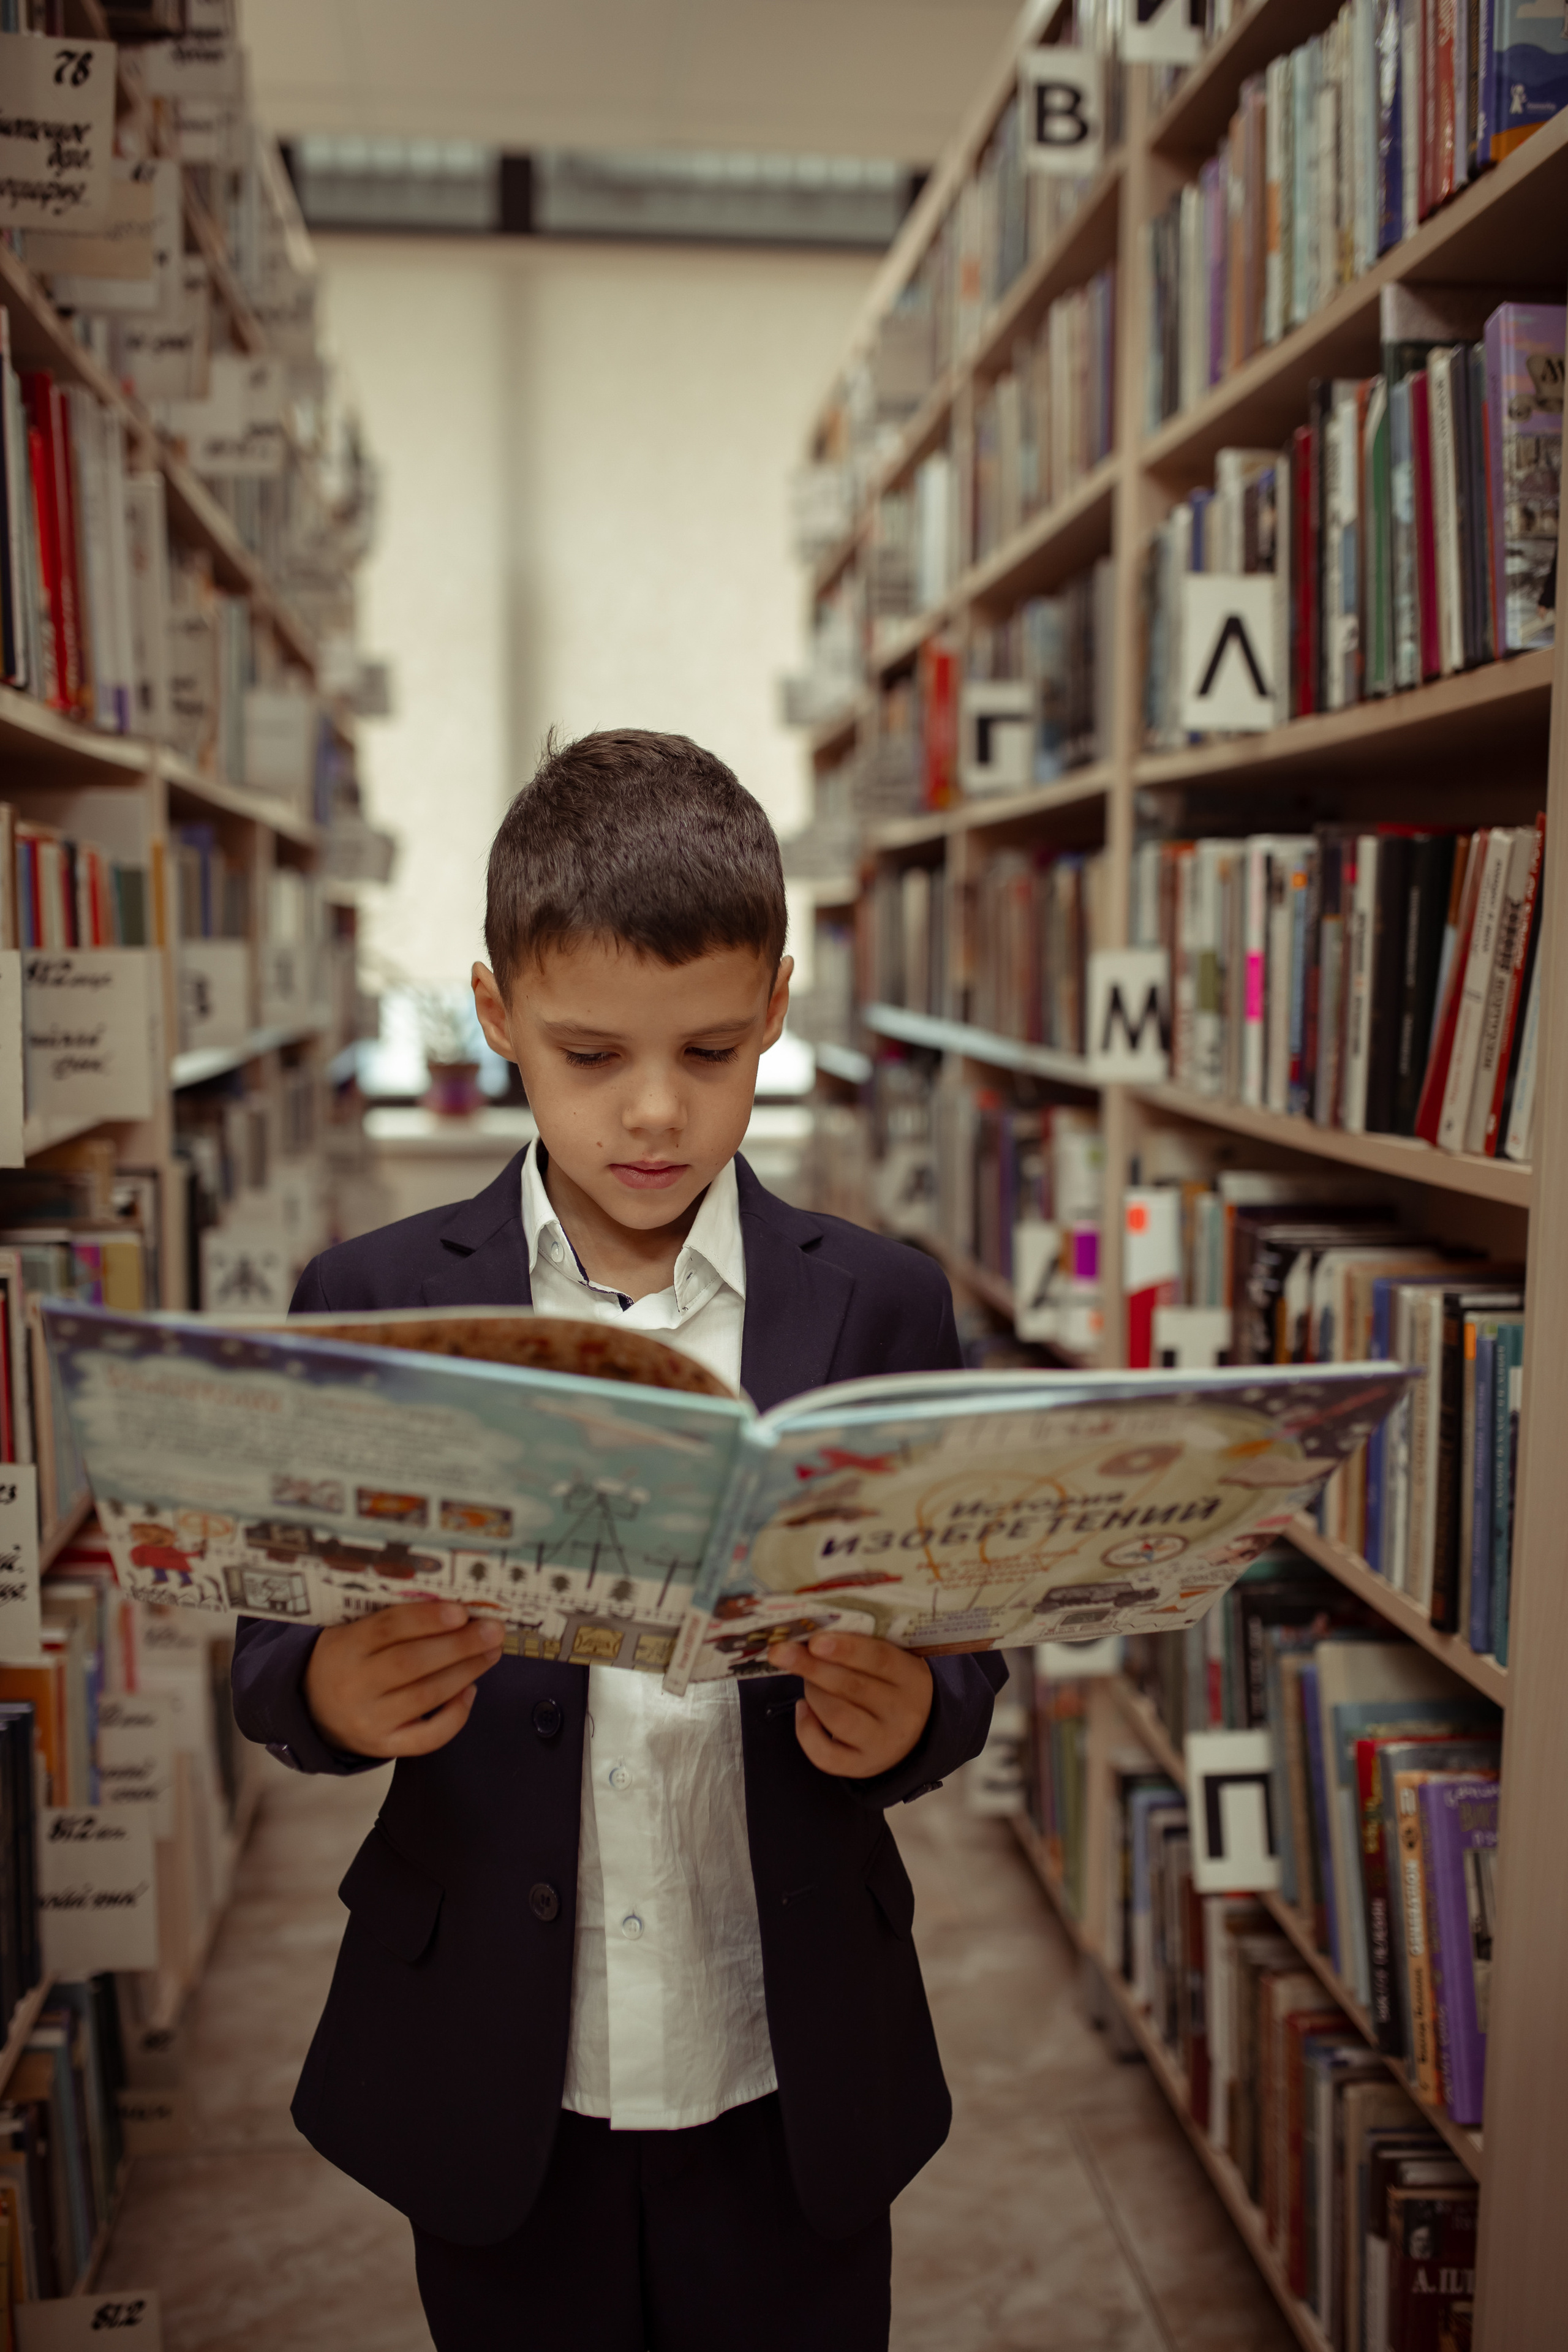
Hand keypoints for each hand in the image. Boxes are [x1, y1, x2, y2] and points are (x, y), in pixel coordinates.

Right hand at [304, 1600, 505, 1758]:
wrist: (313, 1709)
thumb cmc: (349, 1659)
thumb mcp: (355, 1632)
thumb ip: (394, 1621)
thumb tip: (456, 1610)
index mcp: (346, 1647)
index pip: (388, 1628)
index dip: (427, 1619)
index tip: (462, 1611)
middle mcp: (355, 1685)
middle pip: (412, 1663)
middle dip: (459, 1645)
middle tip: (493, 1630)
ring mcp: (370, 1720)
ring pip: (426, 1696)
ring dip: (465, 1672)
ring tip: (491, 1652)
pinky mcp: (384, 1746)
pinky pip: (427, 1737)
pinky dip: (455, 1715)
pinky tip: (470, 1691)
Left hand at [769, 1633, 932, 1779]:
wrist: (910, 1733)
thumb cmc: (888, 1685)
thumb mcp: (889, 1662)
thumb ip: (860, 1647)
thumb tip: (810, 1635)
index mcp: (911, 1677)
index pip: (880, 1659)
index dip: (846, 1649)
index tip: (815, 1641)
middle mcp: (902, 1713)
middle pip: (853, 1687)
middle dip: (813, 1668)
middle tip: (784, 1653)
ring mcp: (883, 1744)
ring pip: (838, 1718)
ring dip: (813, 1694)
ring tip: (806, 1682)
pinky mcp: (862, 1766)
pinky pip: (826, 1754)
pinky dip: (806, 1730)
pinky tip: (803, 1710)